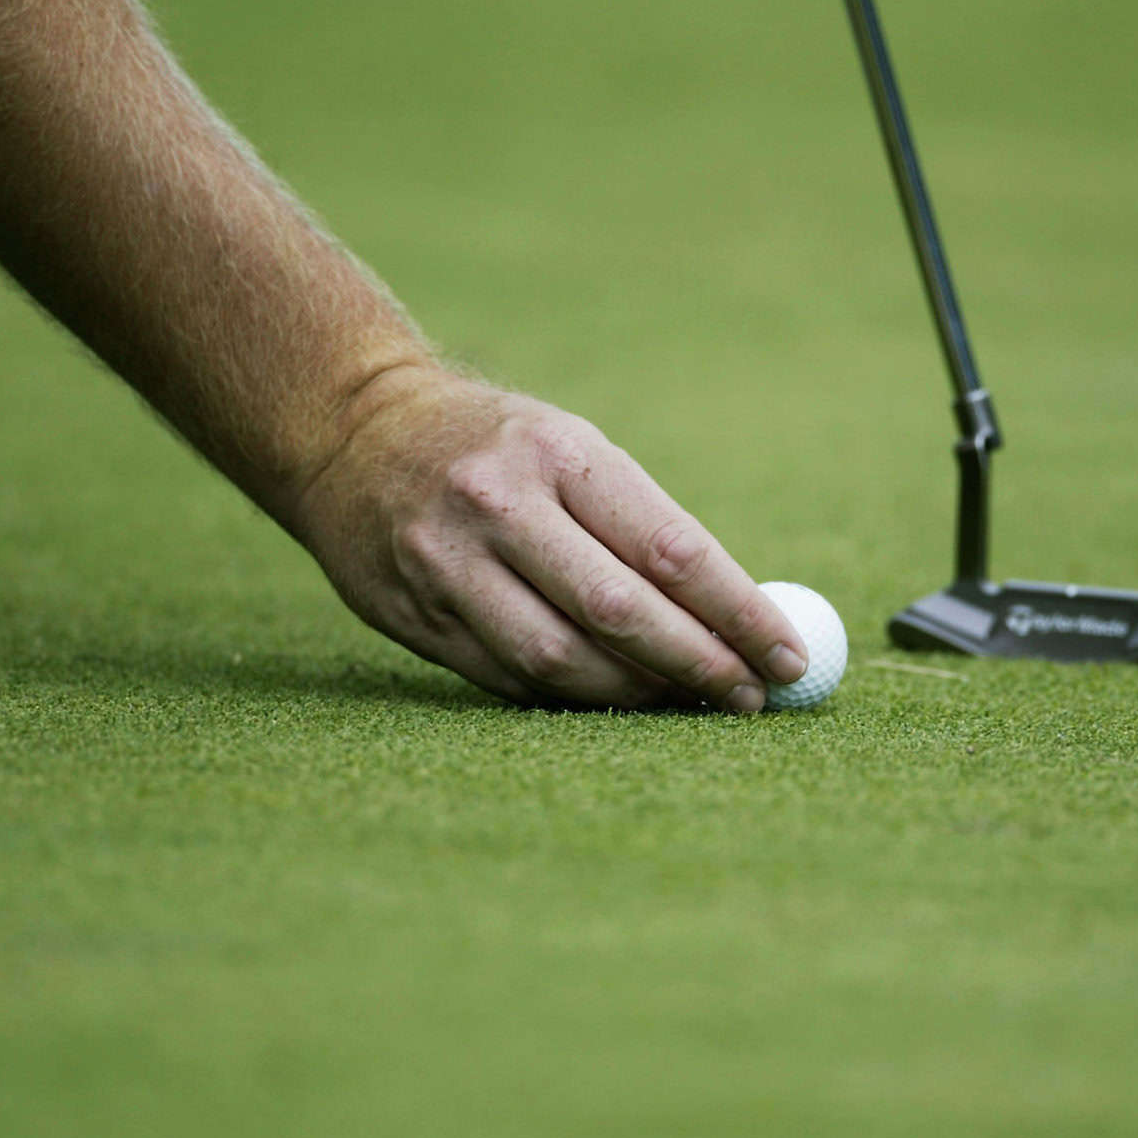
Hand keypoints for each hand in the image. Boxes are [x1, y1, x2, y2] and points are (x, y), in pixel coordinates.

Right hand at [290, 364, 810, 709]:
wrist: (350, 433)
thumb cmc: (496, 446)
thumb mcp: (569, 448)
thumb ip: (642, 528)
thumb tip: (740, 618)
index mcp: (557, 453)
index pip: (670, 548)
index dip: (738, 613)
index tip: (787, 655)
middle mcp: (498, 507)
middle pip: (620, 612)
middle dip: (698, 666)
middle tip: (750, 698)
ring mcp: (447, 566)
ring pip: (561, 661)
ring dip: (638, 695)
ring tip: (688, 704)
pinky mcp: (414, 618)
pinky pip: (510, 680)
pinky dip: (574, 698)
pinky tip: (615, 700)